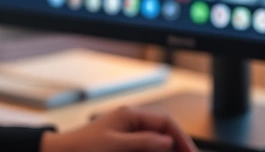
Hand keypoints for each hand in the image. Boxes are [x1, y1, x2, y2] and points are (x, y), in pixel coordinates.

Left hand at [40, 106, 197, 151]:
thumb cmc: (82, 147)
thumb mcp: (115, 145)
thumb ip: (143, 142)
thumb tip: (168, 141)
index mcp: (130, 115)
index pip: (166, 122)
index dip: (182, 138)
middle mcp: (130, 123)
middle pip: (163, 133)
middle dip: (176, 147)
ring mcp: (126, 135)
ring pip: (154, 144)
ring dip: (165, 151)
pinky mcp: (121, 147)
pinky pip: (143, 149)